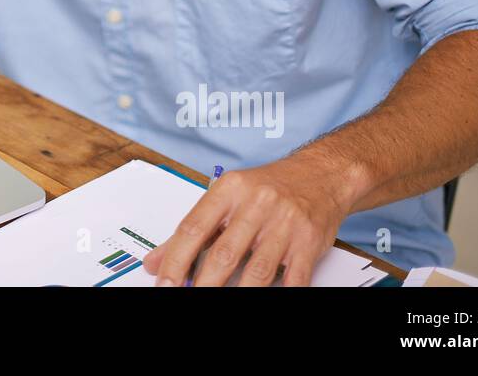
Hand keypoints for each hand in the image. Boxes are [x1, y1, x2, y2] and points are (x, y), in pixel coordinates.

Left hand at [142, 154, 355, 286]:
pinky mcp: (308, 243)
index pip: (193, 228)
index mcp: (229, 189)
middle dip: (204, 284)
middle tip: (188, 297)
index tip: (164, 282)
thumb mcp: (226, 197)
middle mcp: (257, 204)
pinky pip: (293, 279)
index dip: (175, 260)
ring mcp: (285, 224)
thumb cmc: (269, 187)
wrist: (321, 175)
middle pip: (224, 253)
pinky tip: (265, 298)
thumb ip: (193, 230)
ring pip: (257, 270)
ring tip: (221, 302)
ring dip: (237, 293)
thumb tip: (156, 262)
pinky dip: (279, 292)